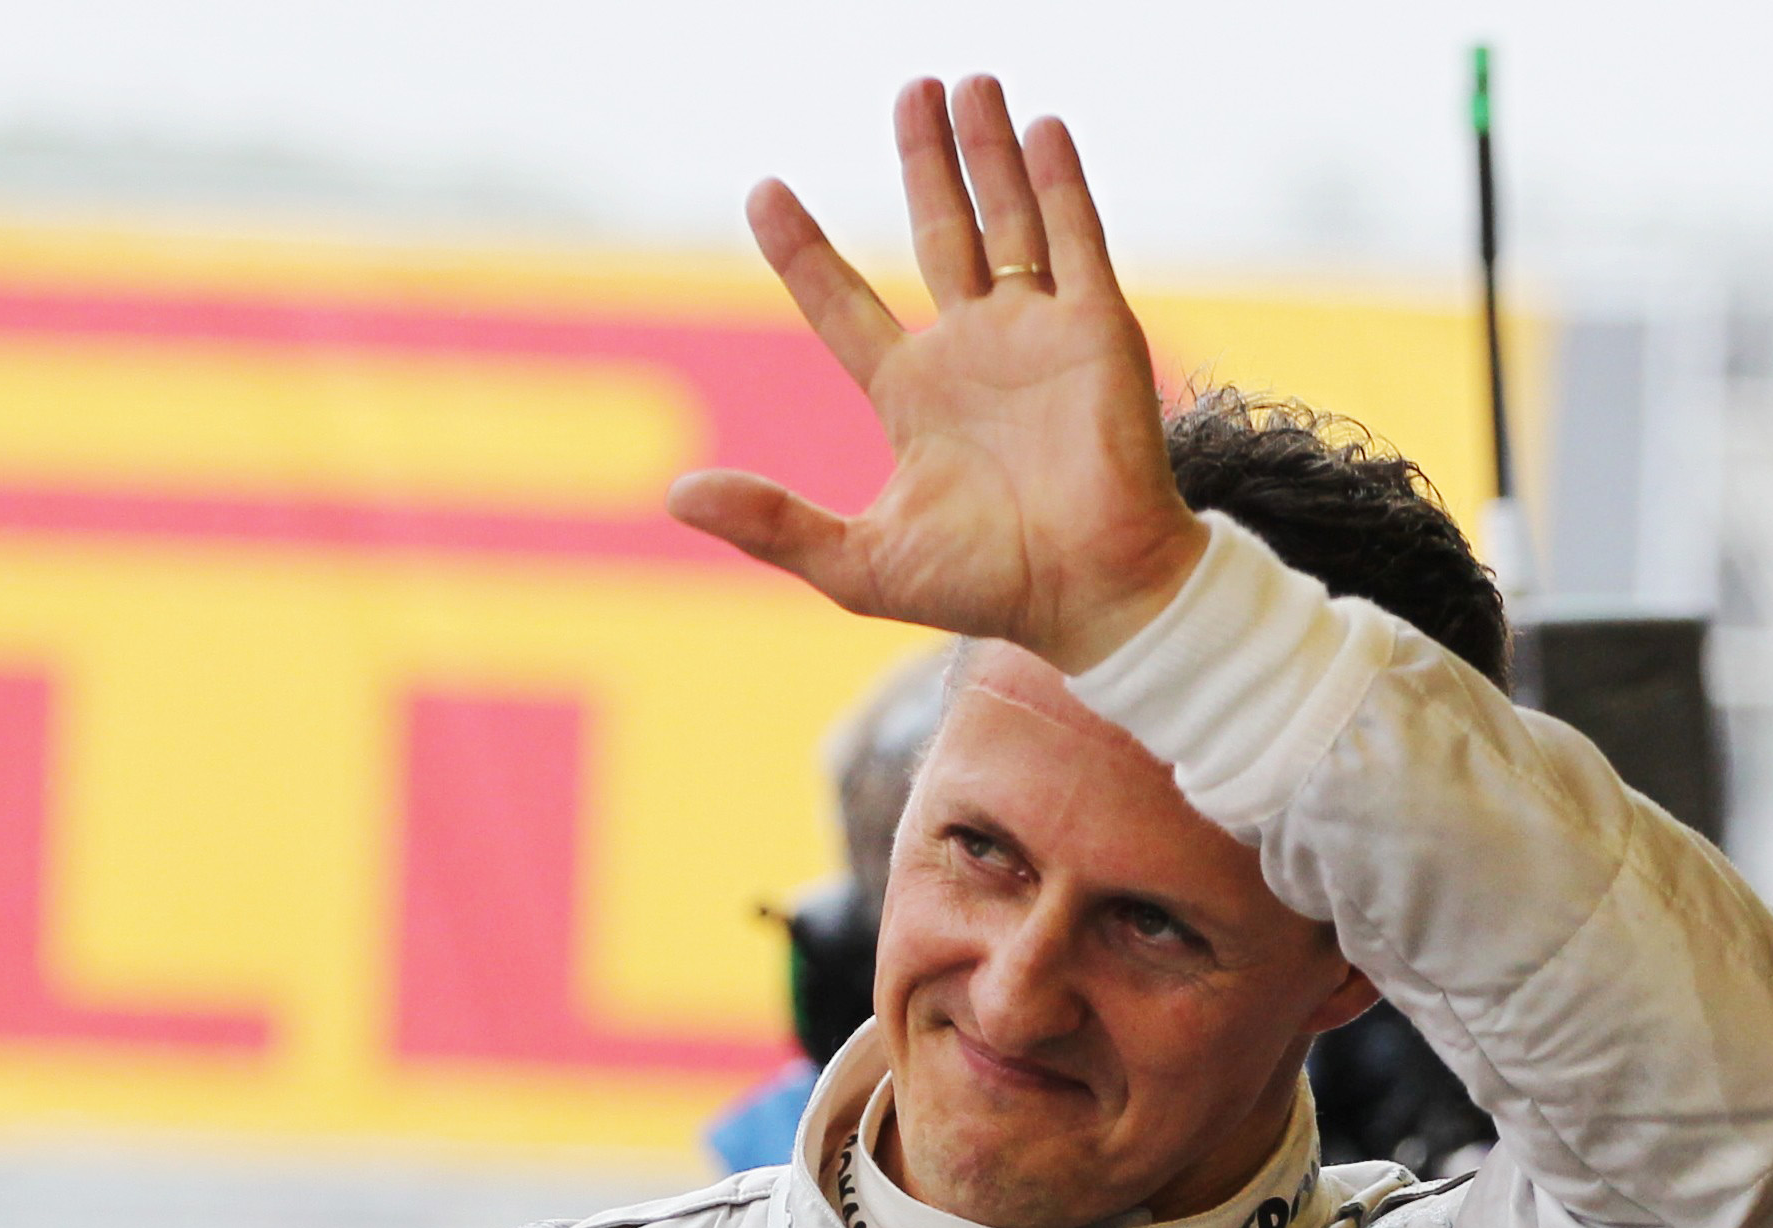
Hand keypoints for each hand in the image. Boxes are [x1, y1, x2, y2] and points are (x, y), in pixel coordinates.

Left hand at [664, 76, 1206, 673]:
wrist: (1092, 598)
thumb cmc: (985, 588)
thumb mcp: (858, 564)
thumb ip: (771, 524)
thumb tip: (676, 495)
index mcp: (911, 395)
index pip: (842, 305)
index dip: (803, 251)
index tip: (762, 191)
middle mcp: (973, 351)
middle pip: (939, 232)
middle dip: (924, 161)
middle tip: (910, 90)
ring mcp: (1036, 335)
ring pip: (1006, 221)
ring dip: (988, 152)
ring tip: (967, 83)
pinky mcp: (1095, 331)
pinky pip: (1076, 241)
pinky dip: (1058, 185)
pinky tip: (1041, 130)